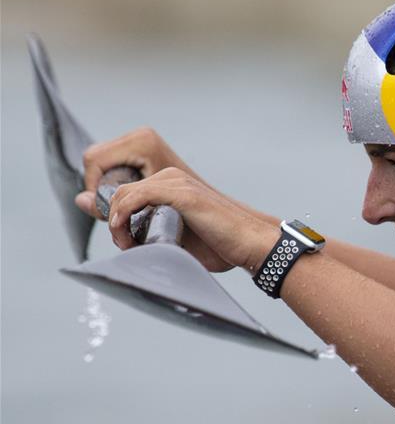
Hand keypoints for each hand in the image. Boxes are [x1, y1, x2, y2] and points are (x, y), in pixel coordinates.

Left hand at [106, 167, 278, 273]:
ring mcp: (177, 182)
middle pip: (120, 191)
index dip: (117, 217)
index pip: (126, 192)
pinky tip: (128, 235)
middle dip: (114, 220)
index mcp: (171, 184)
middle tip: (126, 246)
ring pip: (124, 193)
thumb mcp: (177, 238)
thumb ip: (149, 233)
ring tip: (129, 245)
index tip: (125, 242)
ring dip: (117, 222)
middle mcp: (172, 177)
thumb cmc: (219, 246)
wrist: (250, 244)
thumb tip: (122, 242)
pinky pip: (136, 197)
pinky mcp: (182, 194)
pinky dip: (123, 217)